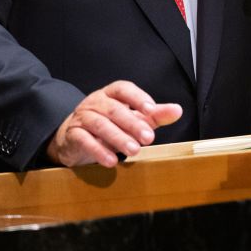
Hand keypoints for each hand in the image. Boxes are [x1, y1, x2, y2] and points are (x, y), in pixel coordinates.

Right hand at [45, 81, 182, 166]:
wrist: (74, 138)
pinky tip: (111, 161)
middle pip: (114, 110)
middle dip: (133, 124)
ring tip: (134, 151)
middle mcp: (96, 102)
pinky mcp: (73, 134)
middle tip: (149, 138)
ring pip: (100, 125)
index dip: (138, 98)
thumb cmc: (109, 124)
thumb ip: (154, 115)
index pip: (124, 89)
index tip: (152, 110)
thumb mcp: (132, 118)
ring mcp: (82, 117)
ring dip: (118, 138)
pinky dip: (98, 151)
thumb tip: (177, 110)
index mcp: (111, 93)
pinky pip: (85, 141)